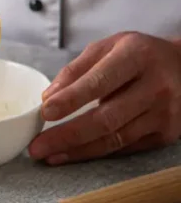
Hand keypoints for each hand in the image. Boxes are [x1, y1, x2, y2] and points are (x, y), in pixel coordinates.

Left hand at [28, 32, 180, 164]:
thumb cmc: (140, 55)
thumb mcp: (108, 47)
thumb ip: (76, 69)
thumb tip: (49, 97)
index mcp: (137, 57)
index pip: (99, 81)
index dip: (71, 99)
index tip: (45, 112)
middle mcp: (155, 86)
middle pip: (106, 118)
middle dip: (67, 135)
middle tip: (37, 146)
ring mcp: (164, 113)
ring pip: (115, 139)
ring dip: (78, 150)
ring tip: (49, 154)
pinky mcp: (166, 134)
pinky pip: (125, 147)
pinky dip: (96, 153)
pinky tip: (73, 154)